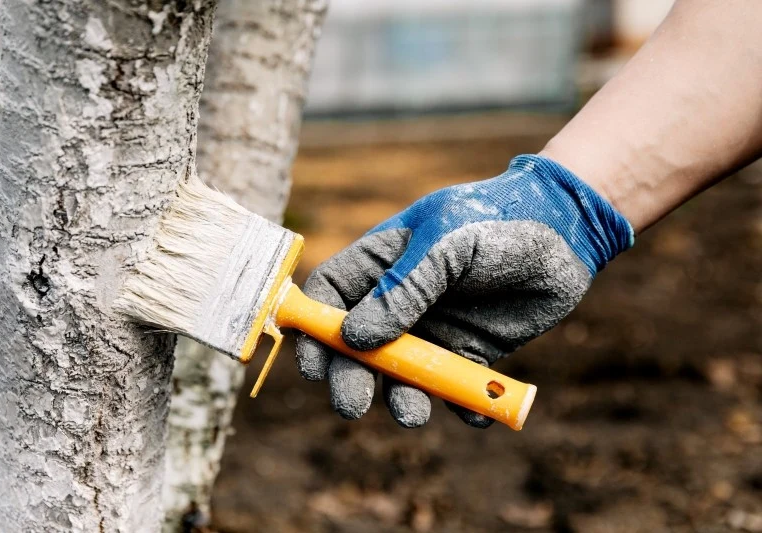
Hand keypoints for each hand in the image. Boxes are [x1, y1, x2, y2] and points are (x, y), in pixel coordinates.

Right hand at [295, 155, 632, 427]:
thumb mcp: (445, 244)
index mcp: (382, 261)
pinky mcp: (471, 350)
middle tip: (353, 405)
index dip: (313, 330)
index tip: (314, 365)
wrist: (567, 231)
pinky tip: (472, 410)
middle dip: (351, 377)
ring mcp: (435, 327)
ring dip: (401, 398)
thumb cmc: (497, 220)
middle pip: (356, 346)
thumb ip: (402, 289)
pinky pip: (454, 387)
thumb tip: (353, 338)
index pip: (329, 296)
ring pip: (402, 374)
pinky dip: (459, 404)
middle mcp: (401, 299)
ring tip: (413, 414)